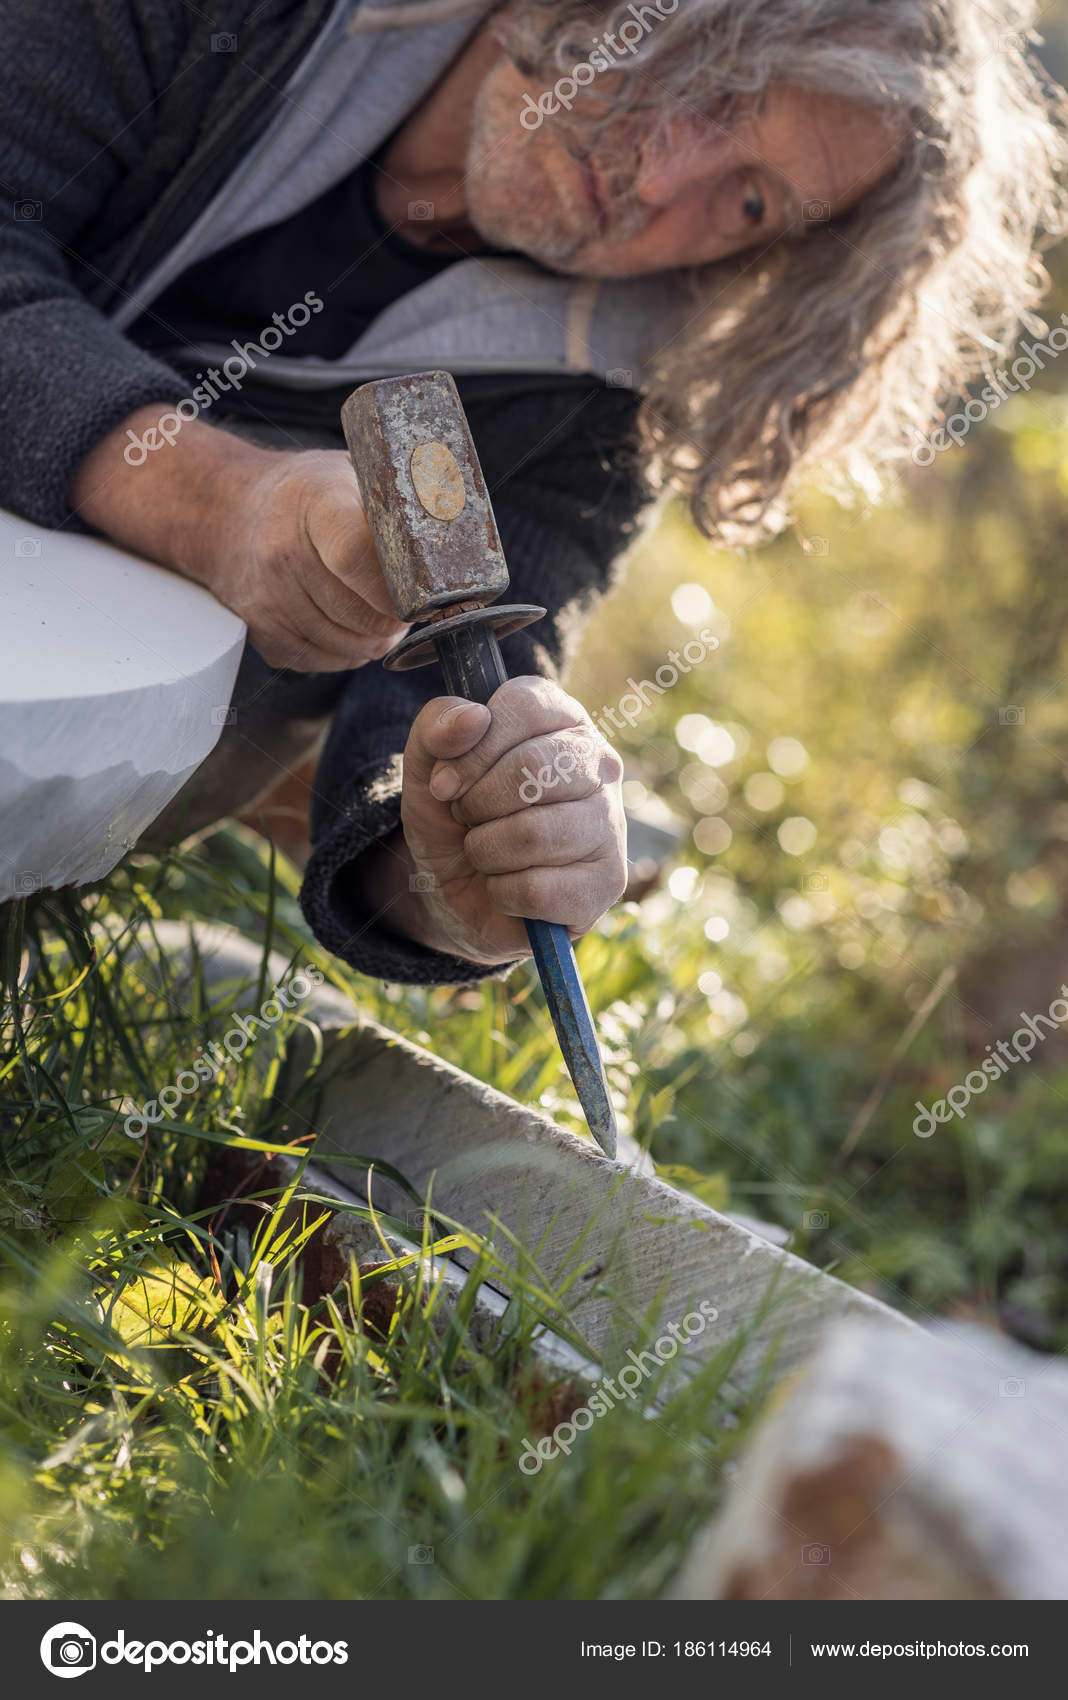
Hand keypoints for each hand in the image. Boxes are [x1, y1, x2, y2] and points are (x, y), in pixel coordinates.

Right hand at [216, 448, 409, 669]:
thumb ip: (396, 502)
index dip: (394, 589)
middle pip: (359, 613)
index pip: (356, 556)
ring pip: (345, 645)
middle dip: (394, 621)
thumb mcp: (350, 473)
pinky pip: (320, 660)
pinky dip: (346, 653)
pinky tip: (351, 628)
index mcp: (314, 502)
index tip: (417, 596)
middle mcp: (282, 552)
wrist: (227, 510)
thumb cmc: (307, 493)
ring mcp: (267, 596)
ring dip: (374, 641)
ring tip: (381, 616)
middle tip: (407, 609)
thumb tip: (455, 538)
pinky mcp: (260, 630)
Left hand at [398, 677, 627, 964]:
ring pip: (534, 833)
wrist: (457, 891)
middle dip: (476, 803)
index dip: (472, 750)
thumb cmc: (453, 817)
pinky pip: (537, 889)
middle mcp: (599, 763)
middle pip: (533, 767)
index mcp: (561, 718)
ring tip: (487, 852)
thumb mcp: (426, 764)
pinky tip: (510, 887)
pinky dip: (502, 893)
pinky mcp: (608, 881)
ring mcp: (611, 823)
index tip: (444, 783)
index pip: (525, 708)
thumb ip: (437, 726)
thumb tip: (473, 718)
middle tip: (467, 819)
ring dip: (486, 851)